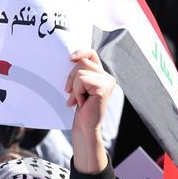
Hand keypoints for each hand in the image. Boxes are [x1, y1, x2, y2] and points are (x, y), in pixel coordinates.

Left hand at [66, 49, 114, 173]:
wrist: (85, 126)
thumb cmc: (80, 108)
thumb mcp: (78, 87)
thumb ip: (79, 73)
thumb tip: (71, 58)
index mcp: (102, 75)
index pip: (92, 54)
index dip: (81, 52)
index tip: (70, 58)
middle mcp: (107, 77)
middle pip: (83, 63)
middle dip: (71, 78)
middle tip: (70, 93)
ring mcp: (107, 82)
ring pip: (80, 73)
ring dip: (74, 88)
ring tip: (78, 100)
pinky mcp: (103, 88)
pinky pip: (82, 81)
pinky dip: (77, 92)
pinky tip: (82, 102)